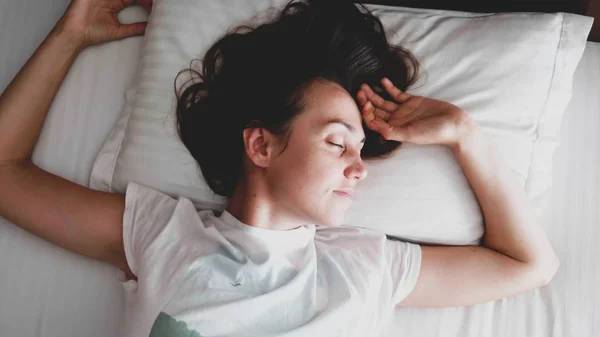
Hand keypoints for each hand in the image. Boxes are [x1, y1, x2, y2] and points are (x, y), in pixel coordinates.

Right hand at [57, 0, 152, 48]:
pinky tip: (118, 1)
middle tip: (152, 1)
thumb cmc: (93, 32)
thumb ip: (134, 28)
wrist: (76, 33)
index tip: (154, 7)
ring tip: (144, 0)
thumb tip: (149, 28)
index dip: (145, 2)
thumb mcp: (119, 31)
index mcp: (117, 3)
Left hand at [356, 78, 472, 147]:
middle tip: (359, 91)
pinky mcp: (411, 101)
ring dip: (373, 94)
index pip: (373, 121)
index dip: (366, 113)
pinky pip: (397, 94)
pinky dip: (389, 88)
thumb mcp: (410, 134)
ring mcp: (402, 110)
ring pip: (383, 101)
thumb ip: (392, 131)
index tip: (365, 104)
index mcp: (393, 129)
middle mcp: (395, 120)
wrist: (453, 124)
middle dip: (366, 101)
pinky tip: (382, 81)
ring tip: (364, 85)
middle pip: (375, 110)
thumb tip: (373, 125)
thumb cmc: (433, 133)